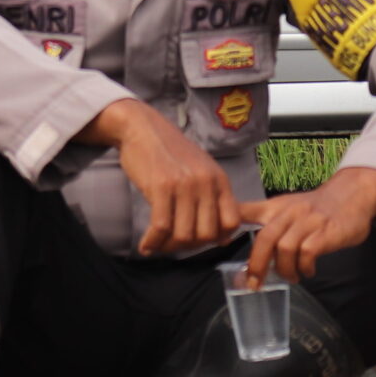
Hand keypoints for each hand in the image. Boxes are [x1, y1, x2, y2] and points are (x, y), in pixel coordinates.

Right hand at [92, 100, 240, 256]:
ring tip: (157, 246)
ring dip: (168, 247)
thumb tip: (224, 240)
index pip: (232, 222)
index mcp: (219, 180)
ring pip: (183, 235)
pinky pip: (161, 227)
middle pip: (206, 234)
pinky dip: (153, 242)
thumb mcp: (201, 172)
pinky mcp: (161, 187)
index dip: (217, 238)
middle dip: (189, 247)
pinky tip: (146, 245)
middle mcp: (206, 183)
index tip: (199, 241)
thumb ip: (213, 202)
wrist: (143, 128)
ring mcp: (184, 185)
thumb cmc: (170, 153)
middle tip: (173, 245)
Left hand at [240, 167, 375, 284]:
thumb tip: (242, 245)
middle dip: (257, 264)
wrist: (351, 196)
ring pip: (286, 248)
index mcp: (275, 207)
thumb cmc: (315, 208)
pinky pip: (308, 252)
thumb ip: (265, 221)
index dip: (229, 224)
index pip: (246, 211)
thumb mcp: (286, 207)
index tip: (218, 241)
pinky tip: (307, 271)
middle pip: (265, 238)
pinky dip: (304, 267)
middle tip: (254, 283)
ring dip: (284, 269)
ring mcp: (308, 221)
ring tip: (290, 277)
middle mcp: (289, 212)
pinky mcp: (326, 232)